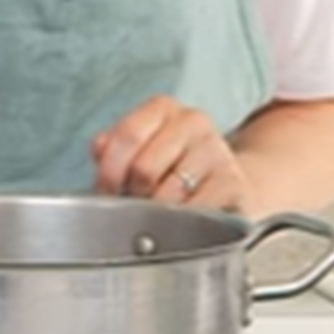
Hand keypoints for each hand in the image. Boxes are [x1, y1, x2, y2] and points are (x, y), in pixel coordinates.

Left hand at [91, 95, 250, 210]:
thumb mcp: (141, 149)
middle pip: (144, 168)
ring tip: (156, 216)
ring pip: (167, 194)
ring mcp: (216, 151)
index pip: (128, 135)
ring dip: (154, 215)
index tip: (106, 191)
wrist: (227, 183)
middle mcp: (192, 122)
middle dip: (131, 196)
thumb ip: (113, 147)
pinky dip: (181, 225)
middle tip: (133, 206)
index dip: (109, 171)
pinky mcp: (233, 182)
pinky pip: (195, 212)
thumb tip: (100, 148)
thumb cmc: (173, 167)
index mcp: (162, 108)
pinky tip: (181, 223)